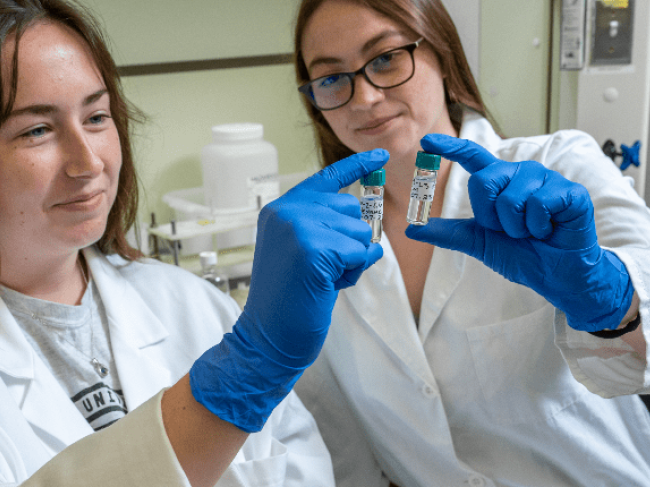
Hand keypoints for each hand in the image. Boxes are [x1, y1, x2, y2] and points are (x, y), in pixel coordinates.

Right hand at [191, 149, 387, 431]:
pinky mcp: (314, 249)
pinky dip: (353, 273)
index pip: (327, 178)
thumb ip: (323, 227)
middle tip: (322, 269)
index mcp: (281, 208)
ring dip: (351, 260)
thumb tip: (364, 219)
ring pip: (360, 232)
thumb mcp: (301, 251)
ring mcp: (299, 227)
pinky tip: (328, 286)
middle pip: (351, 210)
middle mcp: (287, 211)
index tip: (382, 156)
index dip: (358, 166)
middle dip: (350, 242)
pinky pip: (360, 253)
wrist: (267, 337)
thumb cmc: (289, 300)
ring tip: (322, 279)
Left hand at [405, 133, 632, 332]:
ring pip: (511, 198)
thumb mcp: (479, 243)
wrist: (555, 275)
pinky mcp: (569, 191)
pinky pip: (539, 204)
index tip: (426, 142)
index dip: (449, 148)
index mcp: (499, 182)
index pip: (472, 157)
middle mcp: (520, 174)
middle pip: (484, 181)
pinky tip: (550, 230)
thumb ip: (448, 233)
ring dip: (517, 227)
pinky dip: (540, 227)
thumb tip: (411, 230)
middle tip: (511, 231)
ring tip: (533, 232)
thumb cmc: (522, 255)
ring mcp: (545, 179)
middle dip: (491, 217)